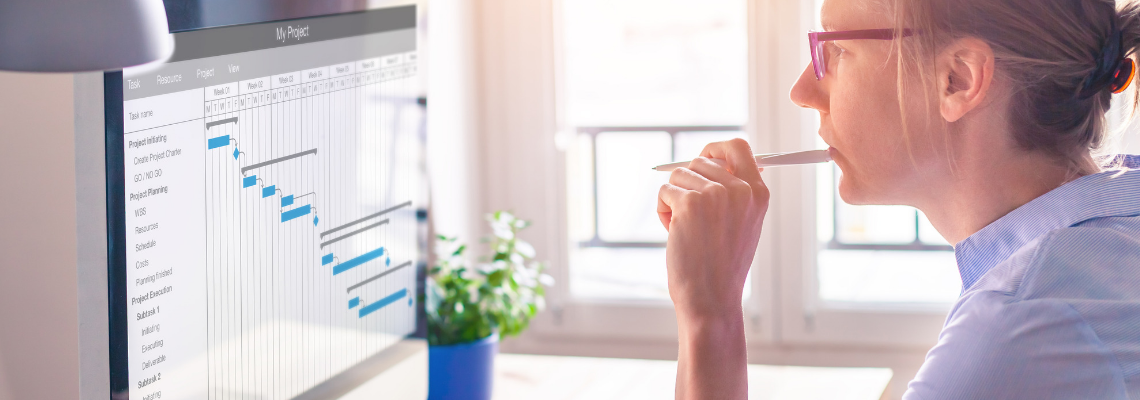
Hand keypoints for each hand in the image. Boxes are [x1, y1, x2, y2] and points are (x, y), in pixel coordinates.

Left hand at [656, 138, 768, 399]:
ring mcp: (715, 194)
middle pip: (700, 161)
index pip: (737, 147)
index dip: (715, 149)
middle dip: (688, 185)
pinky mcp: (689, 203)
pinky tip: (675, 235)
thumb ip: (736, 191)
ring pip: (678, 176)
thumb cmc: (722, 266)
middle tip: (691, 217)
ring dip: (674, 200)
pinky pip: (664, 192)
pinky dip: (663, 213)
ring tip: (686, 230)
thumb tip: (714, 158)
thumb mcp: (743, 224)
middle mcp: (740, 189)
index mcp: (758, 193)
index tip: (702, 158)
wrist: (711, 299)